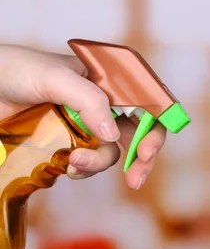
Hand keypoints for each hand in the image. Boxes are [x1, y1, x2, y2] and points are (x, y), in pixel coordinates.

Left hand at [0, 45, 165, 188]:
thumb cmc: (15, 70)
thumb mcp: (54, 78)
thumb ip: (88, 101)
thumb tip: (113, 135)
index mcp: (106, 79)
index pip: (146, 100)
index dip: (156, 125)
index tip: (147, 150)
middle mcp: (102, 103)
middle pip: (139, 131)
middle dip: (142, 157)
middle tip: (136, 178)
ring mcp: (86, 126)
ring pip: (111, 152)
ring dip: (99, 164)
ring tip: (74, 164)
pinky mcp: (69, 145)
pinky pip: (88, 163)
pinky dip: (82, 170)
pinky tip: (67, 168)